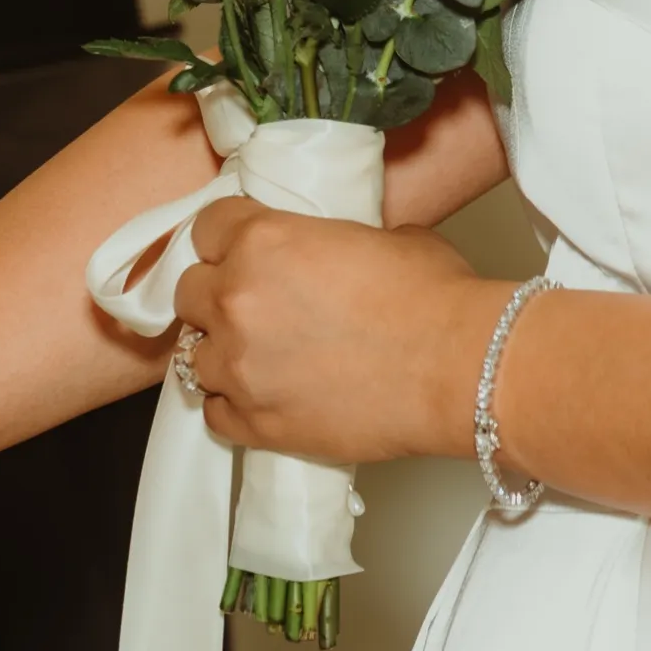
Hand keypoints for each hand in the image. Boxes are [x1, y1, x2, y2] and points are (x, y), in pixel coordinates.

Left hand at [173, 197, 509, 464]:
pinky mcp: (252, 422)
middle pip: (189, 293)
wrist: (461, 369)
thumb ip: (333, 241)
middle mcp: (236, 301)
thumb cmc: (435, 297)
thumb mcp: (384, 237)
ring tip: (261, 359)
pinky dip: (234, 405)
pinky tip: (265, 398)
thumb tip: (333, 252)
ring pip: (193, 357)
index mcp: (262, 242)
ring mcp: (238, 366)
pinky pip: (214, 412)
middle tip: (253, 307)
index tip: (240, 252)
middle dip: (217, 296)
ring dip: (222, 354)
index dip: (226, 239)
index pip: (206, 228)